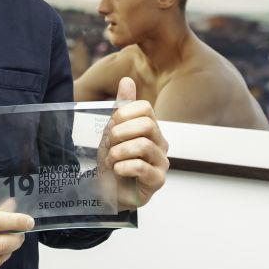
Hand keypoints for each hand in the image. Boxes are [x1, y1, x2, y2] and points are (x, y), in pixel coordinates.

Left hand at [97, 77, 168, 207]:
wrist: (107, 188)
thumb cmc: (114, 158)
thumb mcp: (113, 130)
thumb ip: (122, 107)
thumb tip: (127, 79)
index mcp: (150, 127)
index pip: (145, 107)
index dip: (124, 113)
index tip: (111, 125)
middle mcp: (160, 142)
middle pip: (147, 125)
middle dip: (120, 133)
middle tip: (109, 144)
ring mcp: (161, 162)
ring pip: (144, 145)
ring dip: (119, 152)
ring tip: (111, 159)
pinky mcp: (158, 180)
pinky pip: (143, 167)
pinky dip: (123, 167)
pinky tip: (117, 170)